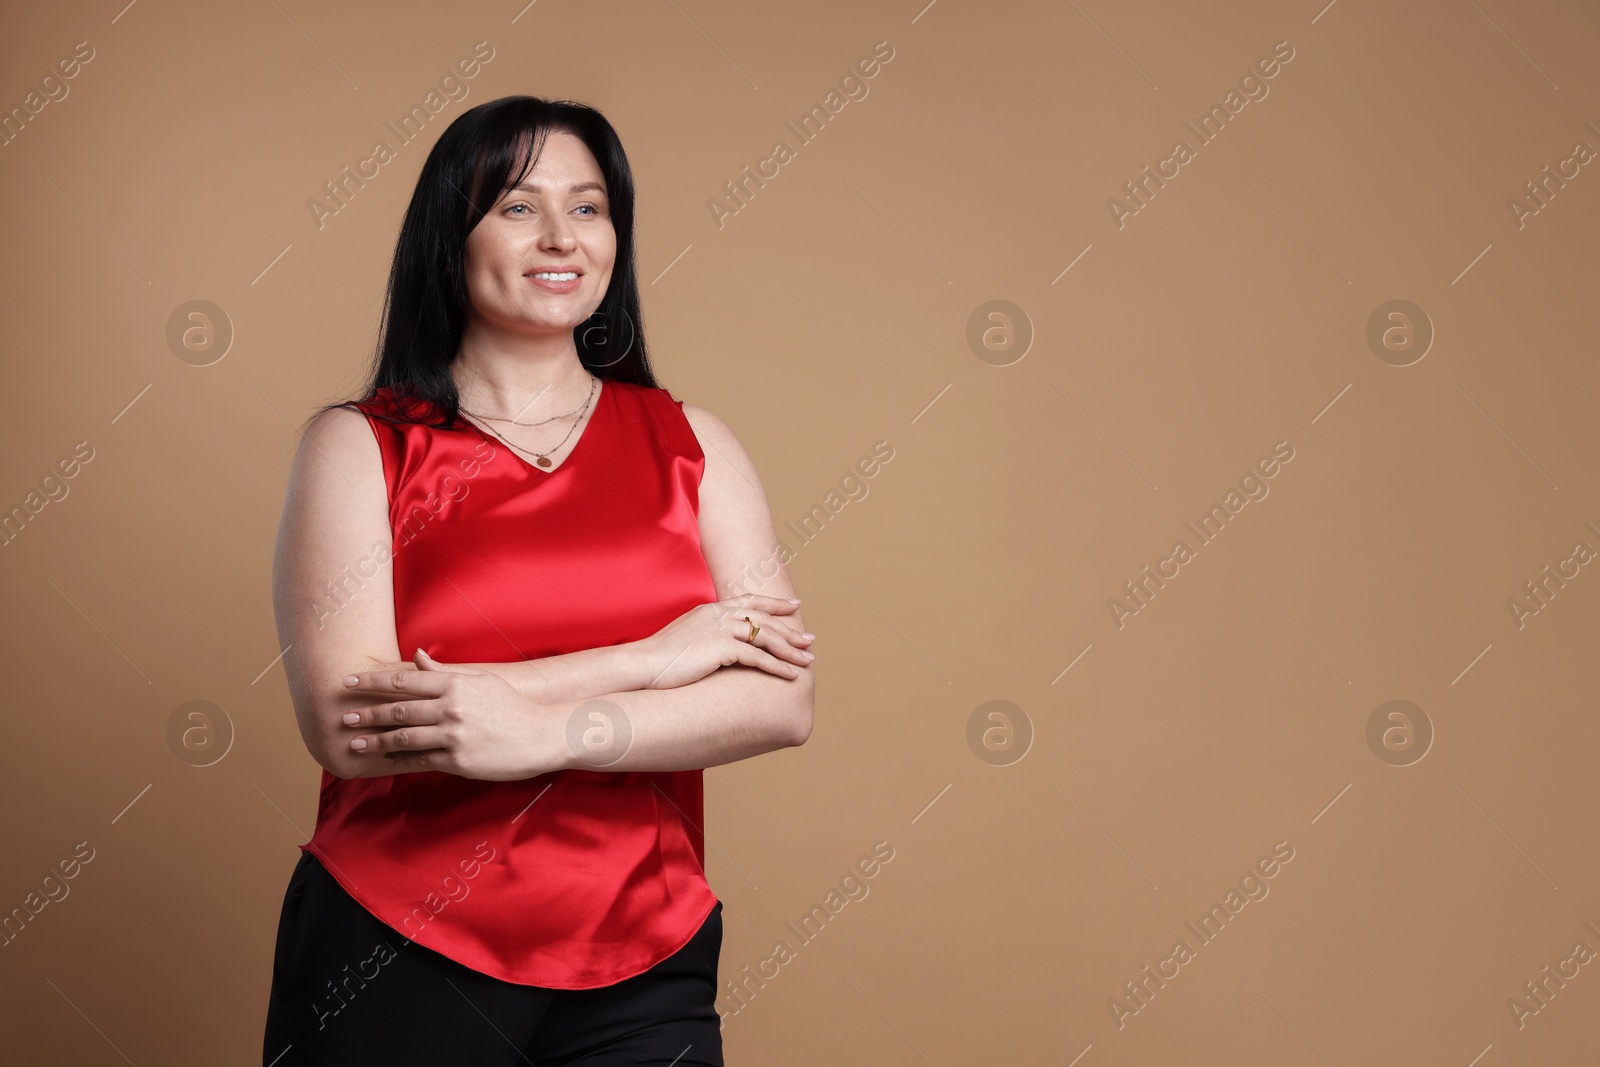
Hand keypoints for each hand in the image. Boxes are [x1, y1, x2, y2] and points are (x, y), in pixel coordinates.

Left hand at [338, 648, 563, 779]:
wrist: (542, 735)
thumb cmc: (511, 706)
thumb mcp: (481, 681)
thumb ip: (444, 671)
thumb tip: (416, 656)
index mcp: (455, 684)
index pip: (403, 681)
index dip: (372, 682)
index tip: (349, 682)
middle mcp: (450, 708)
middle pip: (397, 710)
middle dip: (367, 714)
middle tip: (344, 716)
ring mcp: (453, 736)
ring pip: (402, 738)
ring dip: (375, 741)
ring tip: (355, 742)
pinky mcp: (457, 761)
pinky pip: (420, 760)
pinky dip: (398, 760)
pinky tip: (385, 760)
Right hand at [630, 594, 813, 689]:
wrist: (641, 665)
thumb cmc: (658, 659)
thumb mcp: (685, 637)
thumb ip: (705, 634)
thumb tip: (719, 645)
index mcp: (711, 609)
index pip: (750, 601)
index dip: (774, 603)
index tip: (794, 606)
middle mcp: (719, 614)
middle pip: (764, 619)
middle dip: (790, 631)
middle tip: (810, 640)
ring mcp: (720, 629)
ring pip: (766, 637)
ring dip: (790, 650)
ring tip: (807, 661)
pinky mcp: (721, 647)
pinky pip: (758, 657)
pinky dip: (777, 666)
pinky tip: (790, 675)